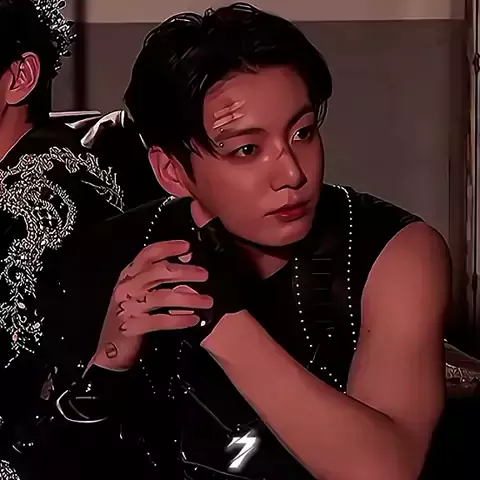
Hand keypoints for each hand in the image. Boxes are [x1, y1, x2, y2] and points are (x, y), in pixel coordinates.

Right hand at [93, 239, 212, 369]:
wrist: (111, 348)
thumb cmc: (132, 315)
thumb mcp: (140, 291)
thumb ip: (157, 277)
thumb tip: (186, 261)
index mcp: (129, 275)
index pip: (148, 254)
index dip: (168, 247)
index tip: (188, 246)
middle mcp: (127, 287)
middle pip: (159, 272)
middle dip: (185, 271)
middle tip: (205, 275)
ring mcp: (128, 307)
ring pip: (163, 296)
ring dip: (189, 298)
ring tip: (207, 301)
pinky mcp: (133, 327)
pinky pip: (160, 320)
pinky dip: (179, 319)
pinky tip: (193, 319)